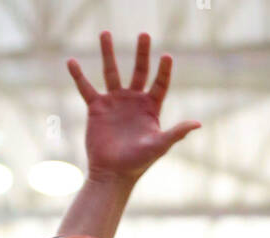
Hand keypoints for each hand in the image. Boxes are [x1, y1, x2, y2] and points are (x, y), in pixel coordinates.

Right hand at [68, 31, 198, 183]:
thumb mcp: (159, 146)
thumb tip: (198, 124)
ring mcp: (115, 102)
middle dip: (142, 53)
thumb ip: (176, 133)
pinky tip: (71, 61)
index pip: (160, 84)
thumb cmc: (138, 162)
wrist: (112, 173)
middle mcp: (133, 101)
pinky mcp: (97, 108)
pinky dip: (78, 75)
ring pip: (111, 72)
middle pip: (139, 71)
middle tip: (144, 34)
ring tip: (105, 33)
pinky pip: (86, 87)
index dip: (164, 71)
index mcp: (150, 108)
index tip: (167, 56)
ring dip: (108, 53)